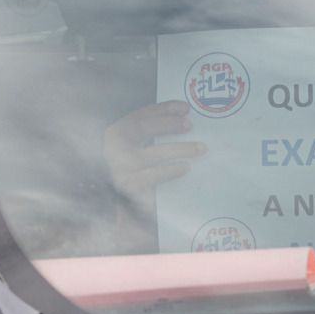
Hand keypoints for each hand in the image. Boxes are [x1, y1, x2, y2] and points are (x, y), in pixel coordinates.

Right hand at [103, 101, 205, 243]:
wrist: (129, 206)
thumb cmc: (140, 171)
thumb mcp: (142, 148)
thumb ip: (154, 133)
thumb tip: (185, 117)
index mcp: (116, 133)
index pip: (140, 115)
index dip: (163, 109)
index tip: (185, 107)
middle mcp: (113, 148)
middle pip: (143, 128)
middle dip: (169, 124)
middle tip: (191, 125)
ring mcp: (119, 167)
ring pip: (153, 153)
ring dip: (180, 148)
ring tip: (201, 148)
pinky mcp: (128, 186)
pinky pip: (153, 175)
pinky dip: (171, 171)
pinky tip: (186, 168)